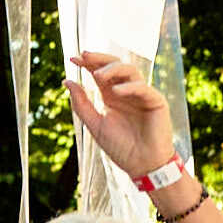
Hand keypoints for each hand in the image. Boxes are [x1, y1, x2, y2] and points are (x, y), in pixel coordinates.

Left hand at [67, 46, 182, 187]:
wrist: (142, 166)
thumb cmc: (121, 148)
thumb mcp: (95, 125)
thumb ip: (81, 104)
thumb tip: (66, 81)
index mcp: (112, 96)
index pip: (99, 73)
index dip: (87, 63)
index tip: (73, 59)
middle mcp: (126, 92)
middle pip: (114, 65)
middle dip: (99, 59)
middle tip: (85, 56)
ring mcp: (142, 95)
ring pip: (129, 71)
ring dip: (112, 69)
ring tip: (97, 75)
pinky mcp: (156, 101)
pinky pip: (143, 88)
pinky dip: (129, 87)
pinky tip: (116, 91)